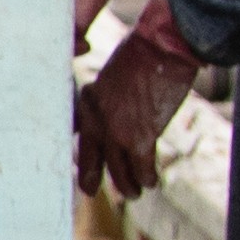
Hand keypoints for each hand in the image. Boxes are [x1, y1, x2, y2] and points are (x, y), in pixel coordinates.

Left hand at [73, 0, 204, 200]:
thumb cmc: (144, 55)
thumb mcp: (113, 75)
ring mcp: (117, 130)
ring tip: (134, 192)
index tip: (77, 164)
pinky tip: (152, 182)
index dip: (77, 152)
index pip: (76, 134)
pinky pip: (141, 168)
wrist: (163, 47)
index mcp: (88, 100)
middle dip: (89, 177)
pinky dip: (148, 178)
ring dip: (127, 185)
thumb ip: (106, 98)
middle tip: (89, 190)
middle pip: (89, 158)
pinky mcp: (141, 137)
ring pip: (118, 170)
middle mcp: (96, 118)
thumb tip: (110, 116)